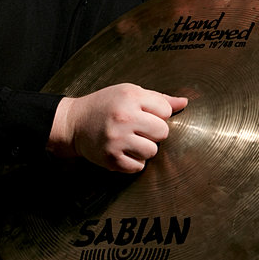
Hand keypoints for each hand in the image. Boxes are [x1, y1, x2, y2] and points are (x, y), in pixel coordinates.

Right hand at [47, 83, 186, 172]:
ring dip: (145, 148)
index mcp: (130, 97)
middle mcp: (124, 117)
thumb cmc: (104, 105)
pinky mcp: (111, 158)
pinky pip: (138, 166)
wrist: (74, 123)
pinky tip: (123, 150)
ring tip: (130, 140)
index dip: (158, 114)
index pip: (165, 110)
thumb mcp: (129, 93)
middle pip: (162, 132)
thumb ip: (158, 98)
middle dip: (154, 132)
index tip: (145, 114)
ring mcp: (117, 139)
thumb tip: (184, 102)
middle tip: (139, 129)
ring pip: (152, 151)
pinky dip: (134, 162)